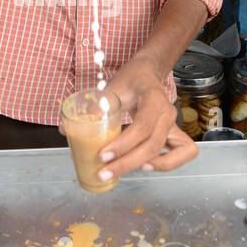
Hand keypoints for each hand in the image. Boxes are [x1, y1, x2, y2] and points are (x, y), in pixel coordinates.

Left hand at [92, 57, 198, 182]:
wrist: (147, 73)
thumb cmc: (129, 80)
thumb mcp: (111, 88)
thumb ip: (92, 108)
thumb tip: (64, 129)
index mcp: (153, 98)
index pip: (142, 126)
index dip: (123, 145)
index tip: (102, 156)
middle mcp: (168, 113)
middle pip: (153, 145)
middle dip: (127, 163)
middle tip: (104, 172)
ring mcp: (174, 124)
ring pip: (169, 152)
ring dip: (145, 165)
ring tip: (121, 171)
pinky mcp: (176, 133)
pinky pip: (182, 154)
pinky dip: (167, 164)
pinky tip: (146, 167)